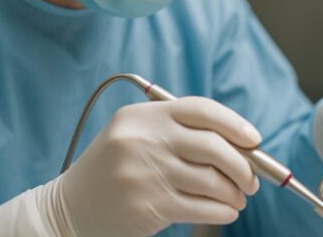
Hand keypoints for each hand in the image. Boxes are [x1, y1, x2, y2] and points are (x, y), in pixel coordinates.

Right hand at [0, 97, 260, 236]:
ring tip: (237, 199)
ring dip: (234, 193)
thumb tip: (238, 145)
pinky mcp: (148, 205)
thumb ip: (177, 133)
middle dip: (242, 165)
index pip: (200, 109)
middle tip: (251, 179)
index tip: (254, 139)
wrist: (69, 209)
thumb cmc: (112, 172)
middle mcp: (143, 139)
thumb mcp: (133, 137)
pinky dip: (223, 211)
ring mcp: (144, 172)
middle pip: (213, 145)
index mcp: (141, 116)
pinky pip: (202, 207)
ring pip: (212, 180)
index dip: (234, 123)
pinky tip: (226, 212)